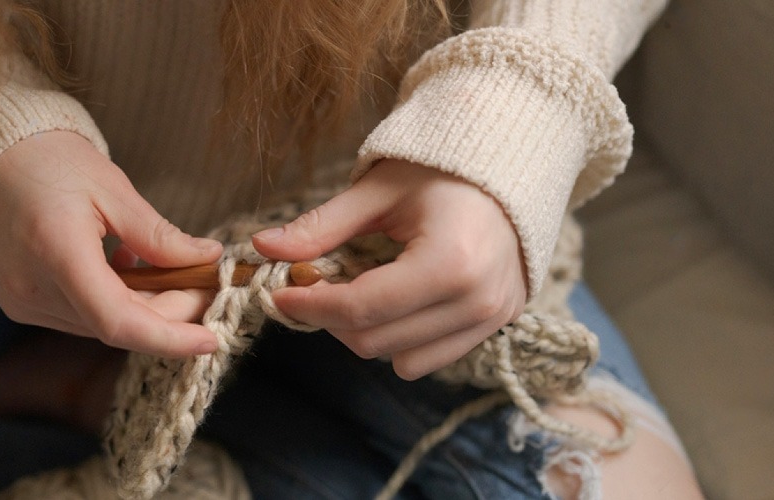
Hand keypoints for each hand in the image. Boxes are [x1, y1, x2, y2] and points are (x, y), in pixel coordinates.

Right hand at [0, 131, 221, 357]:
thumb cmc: (46, 161)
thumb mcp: (111, 188)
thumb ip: (157, 234)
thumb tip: (205, 258)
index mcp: (56, 252)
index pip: (119, 322)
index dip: (169, 339)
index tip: (210, 340)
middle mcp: (32, 289)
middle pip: (115, 327)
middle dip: (169, 316)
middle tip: (205, 288)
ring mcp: (21, 302)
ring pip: (99, 326)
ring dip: (144, 310)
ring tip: (172, 274)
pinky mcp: (19, 303)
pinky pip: (79, 316)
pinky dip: (113, 303)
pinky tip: (128, 270)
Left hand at [252, 159, 526, 379]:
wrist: (510, 167)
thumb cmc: (442, 170)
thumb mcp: (378, 191)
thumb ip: (321, 226)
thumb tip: (263, 247)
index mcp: (451, 263)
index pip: (361, 308)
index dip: (311, 305)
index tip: (280, 291)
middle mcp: (477, 302)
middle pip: (374, 341)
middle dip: (332, 319)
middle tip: (314, 285)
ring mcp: (493, 319)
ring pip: (400, 360)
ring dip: (367, 333)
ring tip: (359, 290)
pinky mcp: (498, 326)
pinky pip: (431, 358)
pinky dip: (401, 340)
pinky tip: (395, 301)